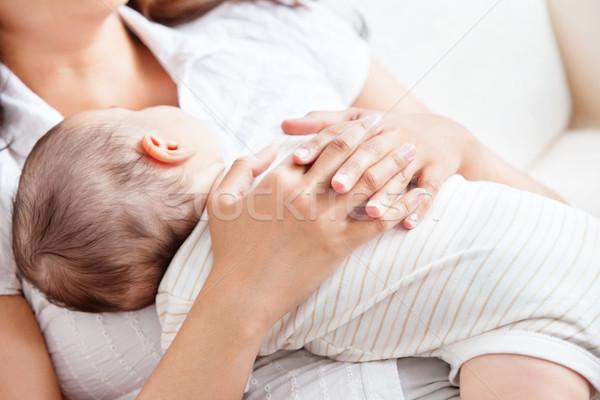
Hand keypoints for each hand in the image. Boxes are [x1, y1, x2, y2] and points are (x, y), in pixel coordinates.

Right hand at [205, 144, 425, 328]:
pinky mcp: (339, 246)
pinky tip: (417, 197)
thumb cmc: (230, 248)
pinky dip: (400, 206)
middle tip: (393, 125)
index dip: (346, 129)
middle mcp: (306, 195)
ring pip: (368, 184)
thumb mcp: (221, 199)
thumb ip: (243, 166)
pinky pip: (377, 222)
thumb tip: (274, 148)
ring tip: (411, 151)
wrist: (243, 294)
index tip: (364, 121)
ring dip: (393, 165)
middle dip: (374, 137)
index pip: (321, 145)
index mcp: (280, 181)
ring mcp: (325, 221)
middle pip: (349, 156)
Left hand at [282, 108, 478, 228]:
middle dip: (353, 169)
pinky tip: (409, 225)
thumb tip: (283, 125)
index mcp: (367, 124)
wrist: (441, 134)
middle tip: (335, 188)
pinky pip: (431, 190)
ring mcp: (418, 152)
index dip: (317, 144)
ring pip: (400, 174)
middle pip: (370, 151)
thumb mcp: (356, 121)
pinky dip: (421, 207)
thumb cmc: (386, 132)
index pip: (339, 132)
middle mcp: (392, 135)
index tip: (297, 160)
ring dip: (385, 193)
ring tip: (368, 211)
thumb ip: (321, 124)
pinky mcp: (438, 169)